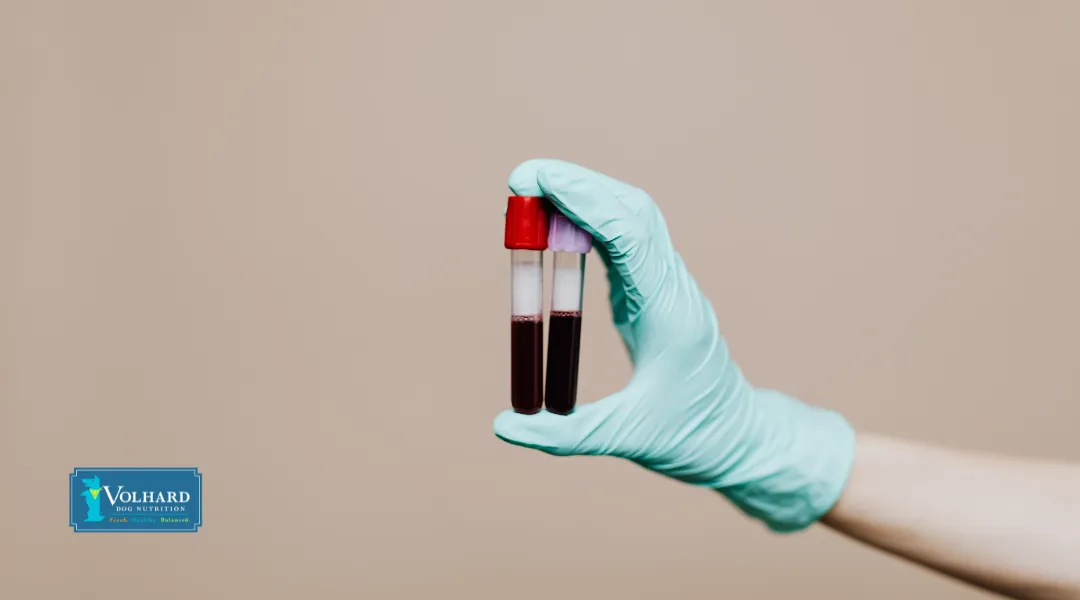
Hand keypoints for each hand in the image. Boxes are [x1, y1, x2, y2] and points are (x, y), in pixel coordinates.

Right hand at [494, 159, 855, 531]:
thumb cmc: (692, 438)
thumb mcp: (628, 439)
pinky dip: (590, 223)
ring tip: (529, 195)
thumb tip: (503, 427)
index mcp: (668, 312)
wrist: (738, 440)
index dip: (583, 200)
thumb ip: (565, 436)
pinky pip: (624, 241)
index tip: (537, 182)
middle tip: (520, 178)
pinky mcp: (654, 292)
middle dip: (578, 184)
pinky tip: (556, 225)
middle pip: (632, 210)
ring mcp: (666, 285)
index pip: (629, 233)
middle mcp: (671, 287)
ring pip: (631, 218)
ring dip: (584, 197)